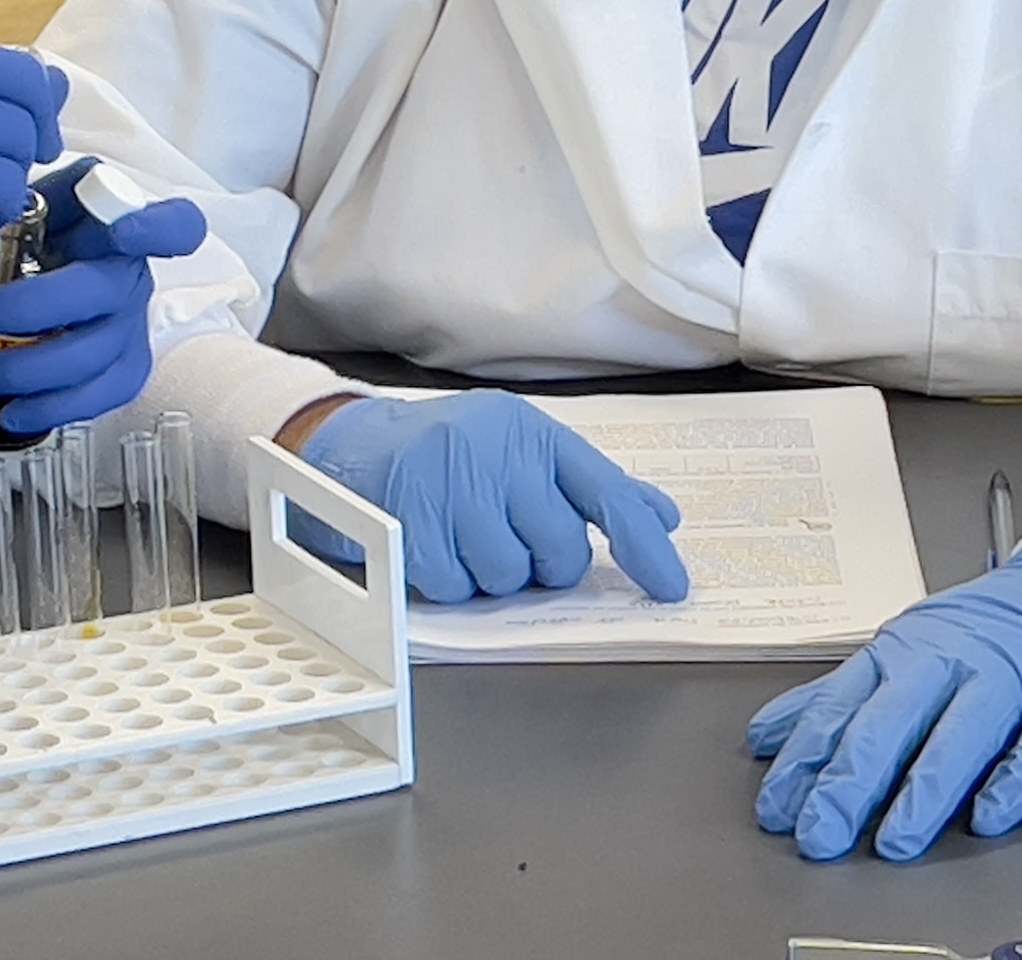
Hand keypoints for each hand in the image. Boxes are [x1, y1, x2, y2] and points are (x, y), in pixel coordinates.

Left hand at [0, 161, 210, 435]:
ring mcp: (131, 325)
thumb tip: (0, 198)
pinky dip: (49, 407)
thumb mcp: (18, 207)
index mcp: (114, 222)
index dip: (158, 228)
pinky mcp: (123, 370)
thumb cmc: (17, 245)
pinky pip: (98, 397)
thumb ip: (21, 197)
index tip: (121, 233)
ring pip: (94, 354)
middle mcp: (131, 274)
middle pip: (105, 292)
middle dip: (36, 308)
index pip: (173, 222)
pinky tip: (14, 410)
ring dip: (26, 368)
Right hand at [298, 389, 689, 603]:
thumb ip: (589, 487)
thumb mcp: (521, 454)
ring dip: (487, 577)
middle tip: (506, 542)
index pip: (608, 494)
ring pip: (506, 576)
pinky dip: (445, 582)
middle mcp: (499, 450)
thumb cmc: (448, 456)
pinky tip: (430, 549)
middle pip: (559, 551)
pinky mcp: (410, 516)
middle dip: (539, 566)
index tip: (671, 587)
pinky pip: (453, 585)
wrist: (350, 445)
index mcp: (535, 434)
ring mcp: (452, 482)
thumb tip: (662, 517)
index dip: (644, 546)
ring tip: (461, 540)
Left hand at [748, 533, 1021, 860]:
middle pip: (889, 722)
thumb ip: (837, 696)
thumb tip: (769, 737)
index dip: (804, 761)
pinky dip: (1013, 782)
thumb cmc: (991, 628)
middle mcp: (948, 661)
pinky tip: (989, 816)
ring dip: (923, 791)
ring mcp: (1007, 679)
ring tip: (895, 841)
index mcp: (901, 652)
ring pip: (958, 735)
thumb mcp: (904, 649)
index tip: (777, 808)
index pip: (840, 708)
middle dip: (849, 782)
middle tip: (820, 833)